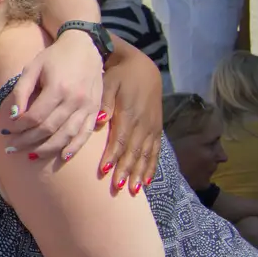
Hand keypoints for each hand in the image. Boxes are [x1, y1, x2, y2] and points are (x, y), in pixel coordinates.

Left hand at [2, 29, 104, 164]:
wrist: (84, 45)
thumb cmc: (55, 56)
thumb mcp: (32, 67)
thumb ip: (21, 91)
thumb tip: (14, 116)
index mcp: (58, 88)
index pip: (35, 117)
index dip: (20, 127)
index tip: (8, 129)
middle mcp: (75, 100)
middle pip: (49, 129)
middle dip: (27, 141)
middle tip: (12, 147)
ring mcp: (88, 106)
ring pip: (66, 136)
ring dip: (47, 149)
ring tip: (30, 155)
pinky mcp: (96, 109)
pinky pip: (85, 134)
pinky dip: (74, 147)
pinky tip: (62, 156)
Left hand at [96, 39, 162, 193]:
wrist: (142, 66)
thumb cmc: (119, 75)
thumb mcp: (109, 82)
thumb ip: (104, 101)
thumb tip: (100, 120)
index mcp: (130, 113)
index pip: (120, 139)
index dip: (113, 156)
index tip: (105, 171)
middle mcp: (143, 123)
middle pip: (134, 151)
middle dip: (125, 170)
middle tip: (117, 187)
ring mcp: (152, 126)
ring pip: (146, 154)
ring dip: (139, 172)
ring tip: (133, 190)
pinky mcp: (157, 128)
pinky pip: (155, 151)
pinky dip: (151, 166)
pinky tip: (147, 180)